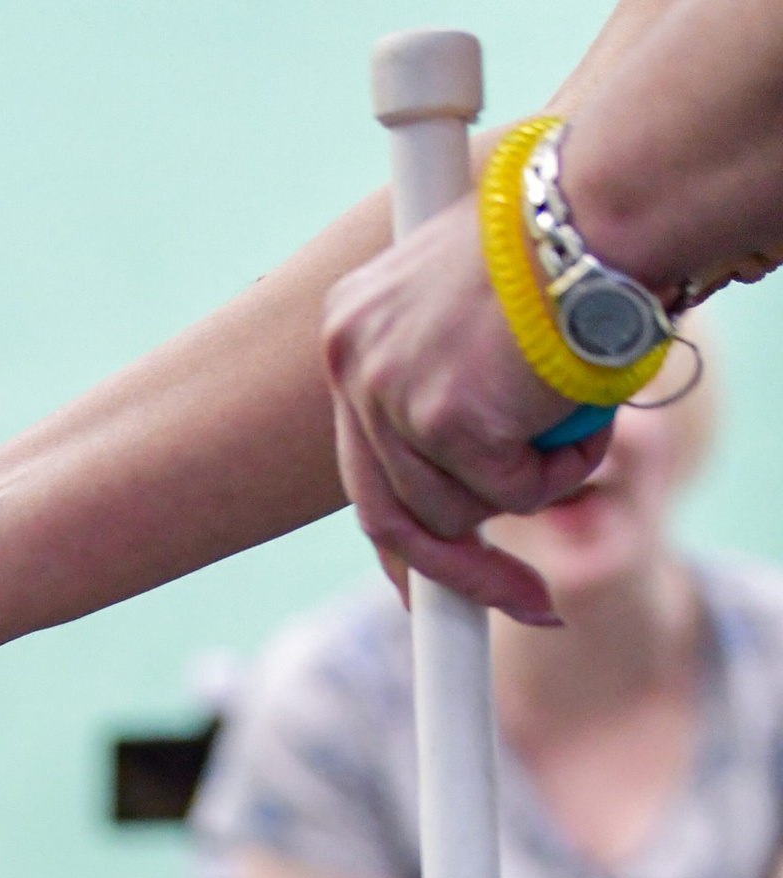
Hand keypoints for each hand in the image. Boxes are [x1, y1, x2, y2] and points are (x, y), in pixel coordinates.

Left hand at [321, 191, 607, 612]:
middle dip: (461, 573)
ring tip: (579, 423)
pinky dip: (561, 471)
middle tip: (529, 602)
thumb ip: (450, 385)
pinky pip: (509, 496)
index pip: (361, 464)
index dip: (401, 536)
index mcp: (353, 330)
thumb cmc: (561, 243)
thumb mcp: (475, 312)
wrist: (595, 205)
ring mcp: (390, 392)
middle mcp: (353, 360)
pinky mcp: (443, 418)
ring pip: (458, 510)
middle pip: (387, 514)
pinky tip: (586, 416)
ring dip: (533, 488)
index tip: (427, 587)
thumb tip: (466, 485)